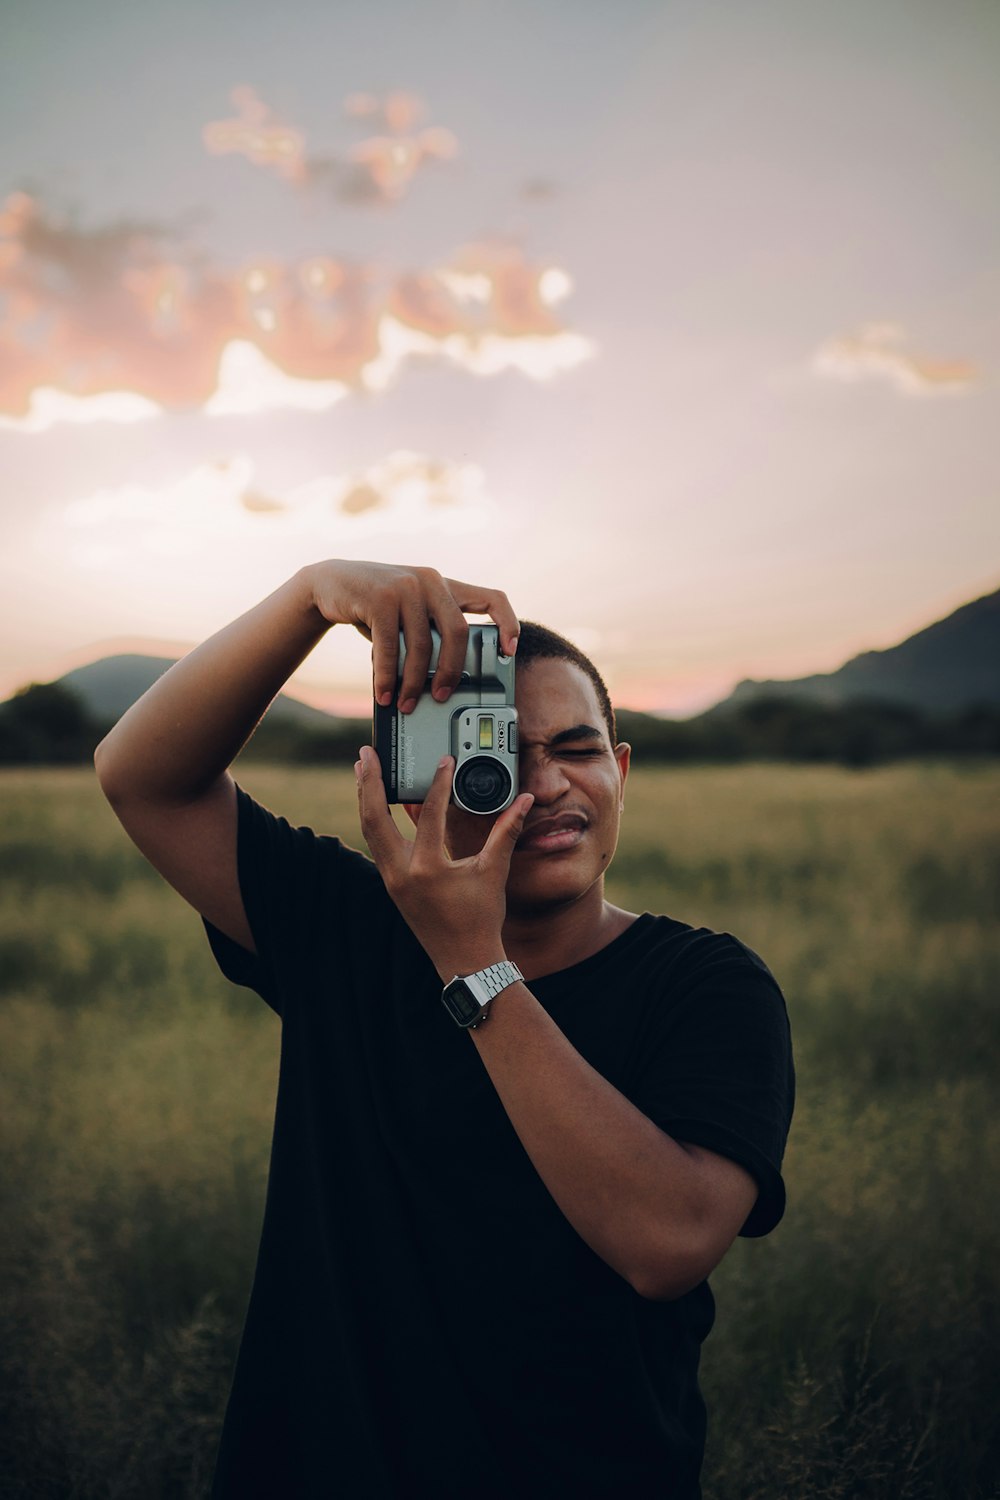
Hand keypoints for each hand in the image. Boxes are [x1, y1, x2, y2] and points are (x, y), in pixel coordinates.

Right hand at [307, 560, 518, 713]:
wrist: (331, 584)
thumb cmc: (377, 606)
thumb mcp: (410, 612)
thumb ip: (430, 631)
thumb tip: (447, 682)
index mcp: (446, 586)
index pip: (492, 597)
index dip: (508, 624)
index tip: (509, 652)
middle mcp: (431, 581)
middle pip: (459, 632)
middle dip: (452, 670)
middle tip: (442, 696)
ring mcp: (407, 587)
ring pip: (423, 645)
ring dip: (414, 682)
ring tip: (405, 703)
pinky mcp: (380, 597)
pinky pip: (390, 647)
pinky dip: (387, 676)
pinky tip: (383, 693)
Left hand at [355, 746, 533, 979]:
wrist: (465, 959)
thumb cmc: (481, 918)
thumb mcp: (494, 871)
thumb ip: (506, 831)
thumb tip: (523, 801)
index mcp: (428, 869)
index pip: (429, 814)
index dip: (438, 783)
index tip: (443, 761)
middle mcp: (401, 873)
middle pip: (374, 817)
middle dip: (369, 783)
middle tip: (367, 753)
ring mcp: (392, 879)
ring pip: (369, 830)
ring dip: (366, 799)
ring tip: (363, 770)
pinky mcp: (392, 883)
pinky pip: (377, 844)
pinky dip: (376, 820)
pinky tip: (378, 803)